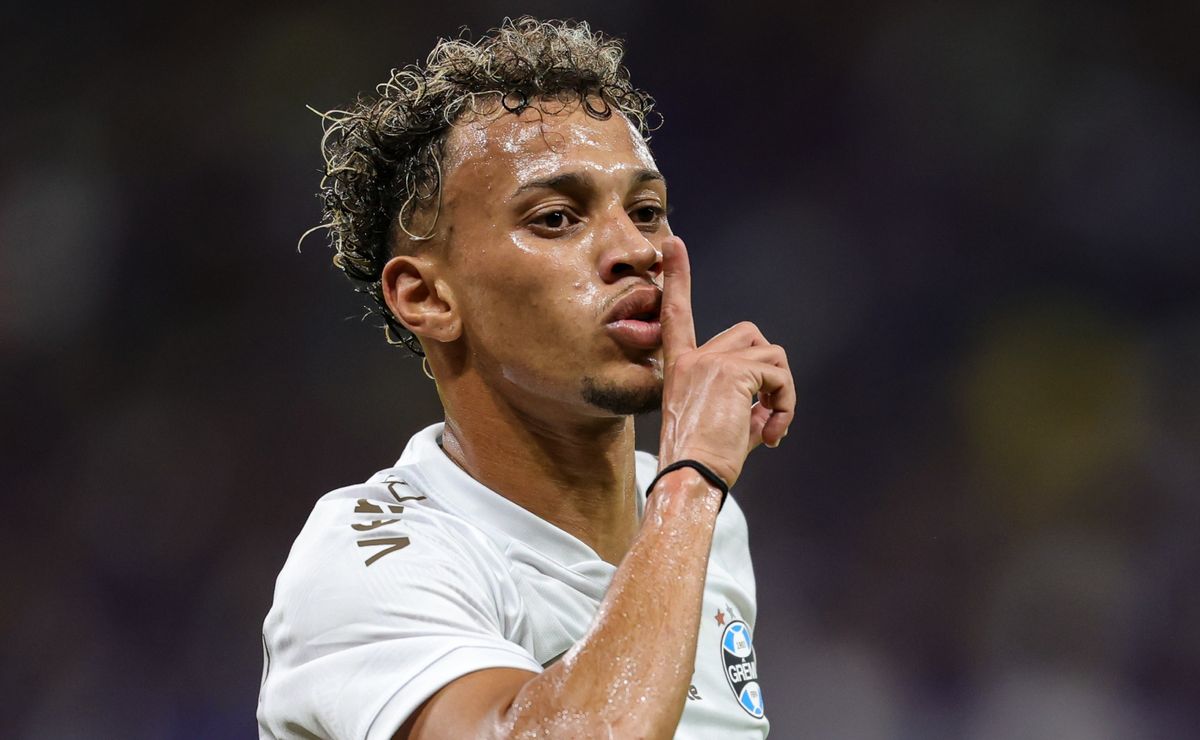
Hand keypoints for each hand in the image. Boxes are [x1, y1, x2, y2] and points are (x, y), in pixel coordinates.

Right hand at [657, 236, 794, 489]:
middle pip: (749, 335)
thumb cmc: (700, 464)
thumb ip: (744, 407)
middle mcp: (692, 358)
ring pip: (771, 355)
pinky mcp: (732, 372)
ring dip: (783, 392)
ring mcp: (711, 362)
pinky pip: (778, 376)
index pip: (677, 314)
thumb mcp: (721, 428)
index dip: (677, 278)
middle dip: (769, 369)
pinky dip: (786, 405)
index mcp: (680, 368)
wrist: (689, 478)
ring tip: (771, 428)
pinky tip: (770, 435)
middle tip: (768, 413)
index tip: (674, 243)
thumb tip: (769, 410)